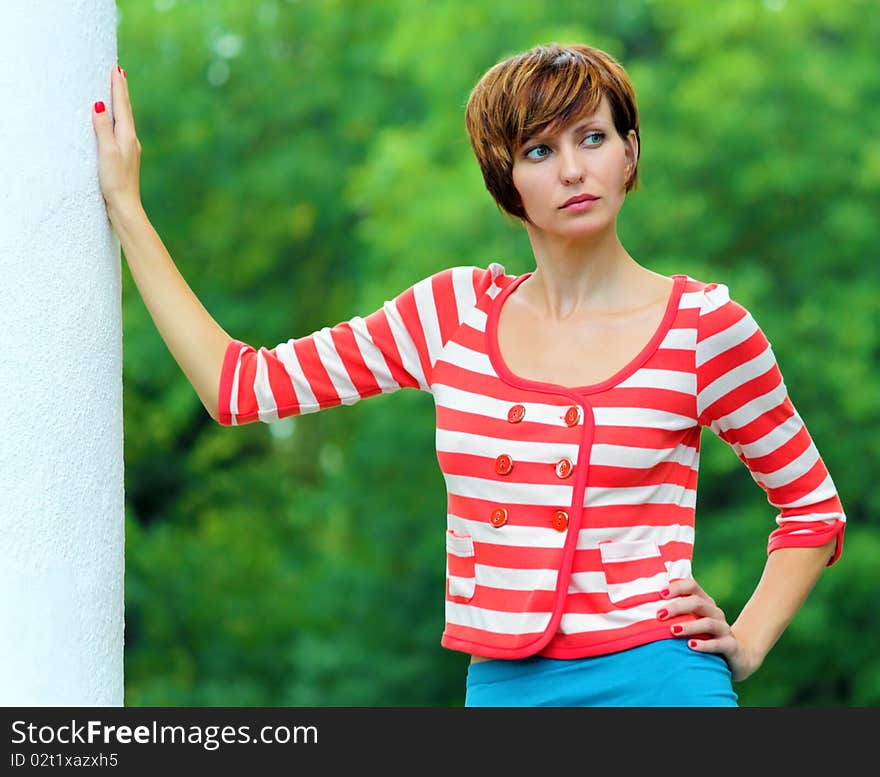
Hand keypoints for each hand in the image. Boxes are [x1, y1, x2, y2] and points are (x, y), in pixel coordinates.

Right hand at [92, 64, 142, 217]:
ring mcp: (130, 149)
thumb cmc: (115, 181)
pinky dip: (120, 119)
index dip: (118, 87)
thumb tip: (99, 104)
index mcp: (127, 136)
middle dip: (122, 91)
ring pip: (126, 120)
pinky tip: (118, 122)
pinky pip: (123, 130)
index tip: (117, 69)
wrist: (126, 206)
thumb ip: (103, 128)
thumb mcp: (106, 152)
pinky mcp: (125, 158)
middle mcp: (132, 141)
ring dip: (122, 103)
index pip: (122, 106)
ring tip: (119, 90)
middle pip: (127, 110)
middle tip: (119, 72)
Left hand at [656, 577, 759, 681]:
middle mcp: (715, 612)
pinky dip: (704, 644)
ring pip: (708, 623)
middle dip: (677, 607)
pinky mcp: (731, 645)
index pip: (692, 586)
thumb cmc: (705, 635)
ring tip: (673, 630)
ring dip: (689, 626)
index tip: (660, 594)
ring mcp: (724, 628)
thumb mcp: (691, 621)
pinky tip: (691, 646)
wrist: (738, 655)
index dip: (677, 587)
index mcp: (704, 602)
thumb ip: (675, 613)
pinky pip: (719, 644)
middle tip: (659, 614)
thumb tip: (643, 606)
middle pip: (697, 602)